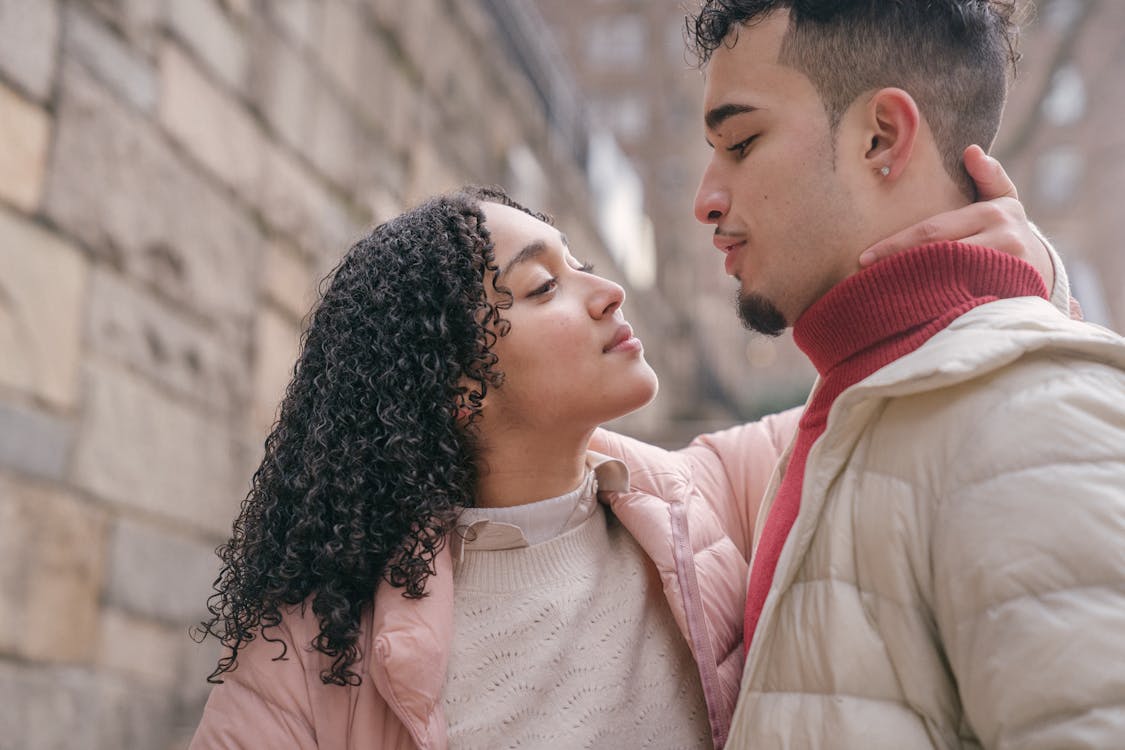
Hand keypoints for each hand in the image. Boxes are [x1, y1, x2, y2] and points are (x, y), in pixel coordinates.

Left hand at [858, 145, 1052, 290]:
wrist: (1044, 269)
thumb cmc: (1008, 230)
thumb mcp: (1004, 200)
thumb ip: (988, 176)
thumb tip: (971, 150)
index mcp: (993, 214)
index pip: (933, 230)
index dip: (896, 245)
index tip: (865, 256)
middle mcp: (1003, 242)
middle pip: (937, 257)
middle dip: (898, 266)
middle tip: (865, 277)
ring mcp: (1007, 272)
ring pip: (948, 282)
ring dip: (913, 289)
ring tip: (880, 293)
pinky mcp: (1007, 298)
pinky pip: (963, 303)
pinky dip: (935, 307)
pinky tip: (910, 311)